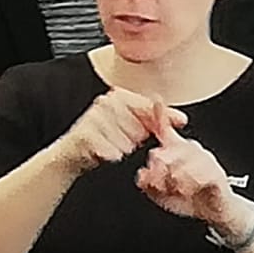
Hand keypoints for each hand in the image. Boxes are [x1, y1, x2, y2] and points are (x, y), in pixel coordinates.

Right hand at [51, 88, 172, 175]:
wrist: (71, 154)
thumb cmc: (104, 138)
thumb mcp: (130, 125)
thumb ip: (153, 120)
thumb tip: (181, 119)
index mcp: (117, 97)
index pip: (147, 105)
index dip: (165, 115)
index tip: (182, 121)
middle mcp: (105, 103)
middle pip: (139, 126)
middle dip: (136, 138)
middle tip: (124, 139)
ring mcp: (94, 118)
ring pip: (126, 141)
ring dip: (123, 148)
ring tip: (113, 145)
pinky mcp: (84, 135)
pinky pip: (111, 151)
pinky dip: (112, 156)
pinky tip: (107, 153)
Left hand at [136, 110, 242, 229]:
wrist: (215, 210)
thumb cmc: (189, 197)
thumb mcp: (160, 192)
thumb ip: (148, 182)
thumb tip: (142, 174)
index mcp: (176, 152)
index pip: (166, 130)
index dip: (161, 115)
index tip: (155, 100)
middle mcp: (191, 152)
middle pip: (169, 152)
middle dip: (159, 170)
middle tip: (158, 182)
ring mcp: (205, 161)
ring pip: (182, 166)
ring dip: (175, 181)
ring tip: (176, 188)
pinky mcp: (216, 173)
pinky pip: (199, 176)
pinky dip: (190, 185)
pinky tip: (188, 189)